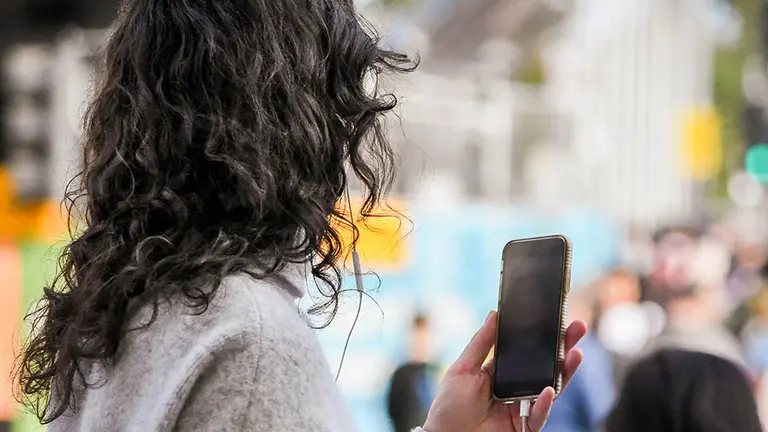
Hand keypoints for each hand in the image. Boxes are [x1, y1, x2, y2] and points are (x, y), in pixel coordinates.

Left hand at [423, 311, 585, 431]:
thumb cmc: (449, 406)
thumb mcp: (463, 368)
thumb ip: (480, 343)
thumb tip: (494, 314)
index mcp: (501, 372)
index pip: (526, 351)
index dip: (541, 336)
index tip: (554, 318)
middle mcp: (516, 388)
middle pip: (545, 366)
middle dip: (563, 347)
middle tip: (576, 327)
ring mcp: (522, 407)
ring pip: (550, 388)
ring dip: (564, 371)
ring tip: (575, 353)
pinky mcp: (524, 427)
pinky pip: (538, 414)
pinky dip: (543, 403)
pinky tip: (549, 389)